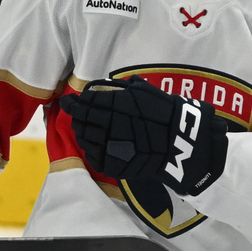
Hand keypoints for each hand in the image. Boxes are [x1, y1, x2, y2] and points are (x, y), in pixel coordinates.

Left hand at [59, 76, 227, 195]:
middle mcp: (109, 125)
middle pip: (81, 120)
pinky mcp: (112, 164)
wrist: (180, 143)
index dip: (75, 102)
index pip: (85, 102)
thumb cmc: (164, 113)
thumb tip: (99, 86)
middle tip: (76, 114)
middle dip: (77, 116)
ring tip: (84, 128)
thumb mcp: (144, 92)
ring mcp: (109, 146)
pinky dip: (90, 148)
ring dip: (81, 132)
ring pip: (83, 138)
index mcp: (116, 105)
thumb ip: (119, 89)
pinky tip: (94, 144)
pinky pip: (92, 155)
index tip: (71, 101)